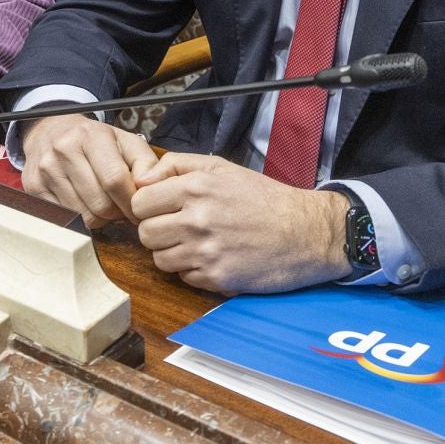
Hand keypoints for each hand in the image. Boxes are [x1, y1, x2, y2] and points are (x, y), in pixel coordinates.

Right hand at [19, 115, 157, 225]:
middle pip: (99, 203)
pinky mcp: (33, 186)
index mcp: (90, 136)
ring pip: (83, 215)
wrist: (51, 129)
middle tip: (121, 209)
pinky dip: (79, 217)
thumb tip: (148, 188)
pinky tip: (84, 203)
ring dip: (99, 217)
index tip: (139, 210)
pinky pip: (64, 218)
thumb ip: (146, 163)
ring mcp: (45, 169)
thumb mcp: (125, 141)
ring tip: (103, 204)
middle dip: (117, 213)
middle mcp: (64, 149)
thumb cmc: (95, 140)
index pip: (115, 180)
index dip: (131, 202)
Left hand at [130, 151, 350, 293]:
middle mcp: (197, 220)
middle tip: (178, 228)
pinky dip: (193, 271)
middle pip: (145, 234)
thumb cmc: (263, 197)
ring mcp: (206, 252)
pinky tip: (213, 258)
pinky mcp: (217, 278)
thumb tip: (142, 179)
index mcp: (195, 188)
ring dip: (173, 253)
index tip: (162, 209)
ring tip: (196, 243)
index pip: (139, 203)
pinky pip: (184, 277)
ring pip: (160, 259)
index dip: (148, 207)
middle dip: (158, 231)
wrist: (306, 231)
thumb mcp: (221, 167)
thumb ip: (175, 165)